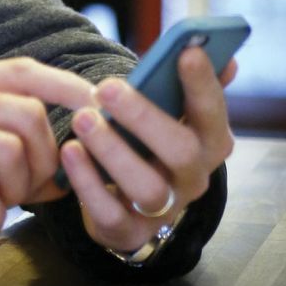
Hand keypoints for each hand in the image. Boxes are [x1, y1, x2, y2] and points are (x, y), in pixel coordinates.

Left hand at [60, 48, 236, 253]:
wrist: (130, 197)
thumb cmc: (150, 136)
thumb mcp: (171, 109)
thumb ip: (189, 82)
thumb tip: (215, 53)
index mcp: (209, 141)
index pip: (213, 113)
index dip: (203, 84)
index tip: (187, 51)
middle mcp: (193, 178)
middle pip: (180, 151)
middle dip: (143, 116)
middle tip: (107, 87)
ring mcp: (164, 210)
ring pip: (147, 187)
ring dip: (112, 150)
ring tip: (82, 118)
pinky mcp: (130, 233)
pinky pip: (111, 214)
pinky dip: (88, 184)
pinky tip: (70, 152)